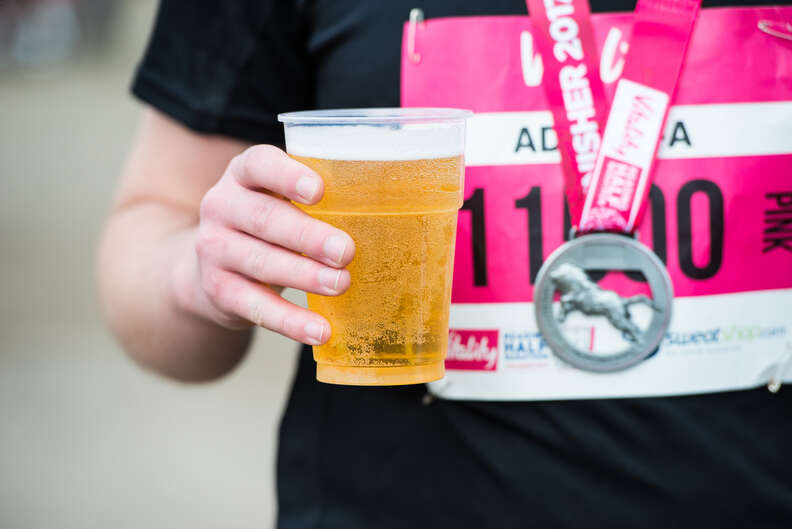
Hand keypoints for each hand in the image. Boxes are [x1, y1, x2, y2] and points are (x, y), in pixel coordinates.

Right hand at [173, 145, 354, 344]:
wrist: (213, 266)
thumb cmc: (269, 224)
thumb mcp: (280, 197)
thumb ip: (316, 196)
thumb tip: (388, 209)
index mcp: (242, 174)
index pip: (258, 165)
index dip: (287, 176)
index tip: (319, 191)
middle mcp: (221, 206)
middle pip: (264, 218)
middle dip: (308, 236)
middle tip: (346, 251)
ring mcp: (214, 249)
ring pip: (260, 262)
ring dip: (304, 276)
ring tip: (341, 284)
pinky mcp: (218, 290)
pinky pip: (256, 306)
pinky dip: (290, 321)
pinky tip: (320, 330)